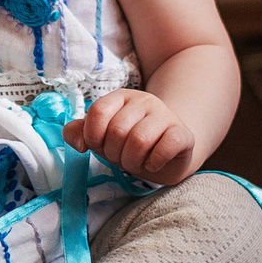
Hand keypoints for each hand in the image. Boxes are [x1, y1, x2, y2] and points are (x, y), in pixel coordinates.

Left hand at [63, 89, 197, 185]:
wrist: (167, 151)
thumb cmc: (129, 142)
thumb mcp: (101, 137)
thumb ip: (79, 133)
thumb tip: (78, 144)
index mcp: (120, 97)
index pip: (98, 111)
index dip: (93, 135)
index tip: (99, 146)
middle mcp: (144, 101)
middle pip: (117, 130)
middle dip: (113, 153)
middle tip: (121, 158)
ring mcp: (165, 115)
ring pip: (139, 140)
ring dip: (132, 161)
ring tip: (136, 163)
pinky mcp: (182, 133)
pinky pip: (165, 148)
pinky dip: (154, 163)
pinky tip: (153, 164)